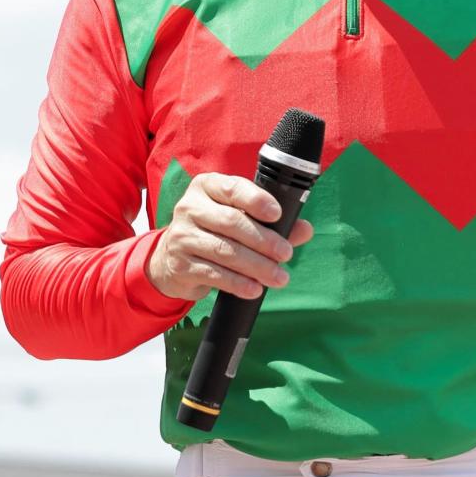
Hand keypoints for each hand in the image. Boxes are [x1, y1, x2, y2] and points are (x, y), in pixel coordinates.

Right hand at [146, 172, 314, 302]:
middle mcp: (189, 207)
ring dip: (257, 266)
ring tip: (279, 277)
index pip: (232, 188)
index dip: (256, 200)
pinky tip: (254, 289)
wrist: (171, 259)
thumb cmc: (213, 232)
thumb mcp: (237, 218)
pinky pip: (214, 274)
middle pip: (231, 222)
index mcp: (206, 187)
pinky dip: (238, 283)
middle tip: (286, 254)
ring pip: (225, 251)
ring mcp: (181, 236)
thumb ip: (272, 223)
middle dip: (264, 240)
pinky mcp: (180, 265)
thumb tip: (304, 229)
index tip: (277, 214)